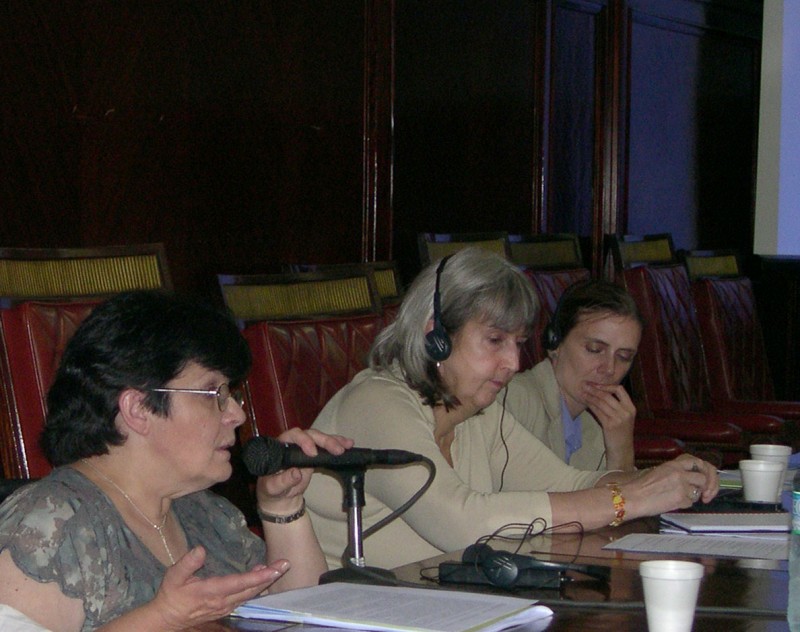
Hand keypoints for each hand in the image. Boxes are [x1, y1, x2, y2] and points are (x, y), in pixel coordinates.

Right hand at [151, 546, 287, 628]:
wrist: (167, 618)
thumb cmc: (171, 594)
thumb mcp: (174, 576)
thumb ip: (187, 563)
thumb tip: (201, 550)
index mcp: (212, 591)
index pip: (241, 583)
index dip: (259, 576)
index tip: (274, 569)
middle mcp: (223, 601)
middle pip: (251, 589)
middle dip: (270, 576)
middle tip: (286, 564)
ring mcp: (225, 607)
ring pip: (250, 594)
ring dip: (265, 582)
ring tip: (278, 568)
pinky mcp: (226, 608)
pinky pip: (245, 598)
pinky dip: (256, 587)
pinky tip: (262, 577)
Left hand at [255, 428, 353, 514]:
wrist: (282, 498)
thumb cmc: (272, 490)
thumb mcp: (273, 488)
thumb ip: (283, 481)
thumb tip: (296, 473)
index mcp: (281, 446)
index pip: (292, 436)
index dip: (303, 441)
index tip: (312, 453)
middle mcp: (294, 443)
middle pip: (310, 435)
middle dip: (325, 441)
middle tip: (337, 449)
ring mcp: (306, 448)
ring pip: (320, 438)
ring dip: (334, 441)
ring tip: (347, 445)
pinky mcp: (316, 455)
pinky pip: (327, 447)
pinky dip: (338, 445)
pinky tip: (348, 445)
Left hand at [583, 382, 635, 469]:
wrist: (622, 450)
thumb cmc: (621, 432)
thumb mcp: (623, 417)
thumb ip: (616, 405)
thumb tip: (599, 391)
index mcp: (631, 408)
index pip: (620, 390)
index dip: (607, 385)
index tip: (596, 384)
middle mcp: (626, 412)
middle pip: (607, 395)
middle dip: (594, 389)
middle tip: (585, 385)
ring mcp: (618, 418)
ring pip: (601, 402)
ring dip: (590, 396)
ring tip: (582, 392)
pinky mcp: (609, 425)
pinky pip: (597, 411)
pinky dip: (590, 405)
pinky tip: (585, 402)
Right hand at [625, 454, 718, 517]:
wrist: (632, 496)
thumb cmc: (640, 486)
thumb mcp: (658, 472)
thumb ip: (675, 473)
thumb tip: (690, 480)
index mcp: (672, 464)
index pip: (697, 462)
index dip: (706, 470)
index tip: (706, 478)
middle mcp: (679, 473)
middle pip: (704, 478)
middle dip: (708, 487)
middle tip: (706, 495)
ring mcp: (681, 486)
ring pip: (697, 492)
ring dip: (692, 497)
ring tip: (678, 498)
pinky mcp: (681, 499)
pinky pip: (690, 503)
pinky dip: (684, 505)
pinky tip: (672, 503)